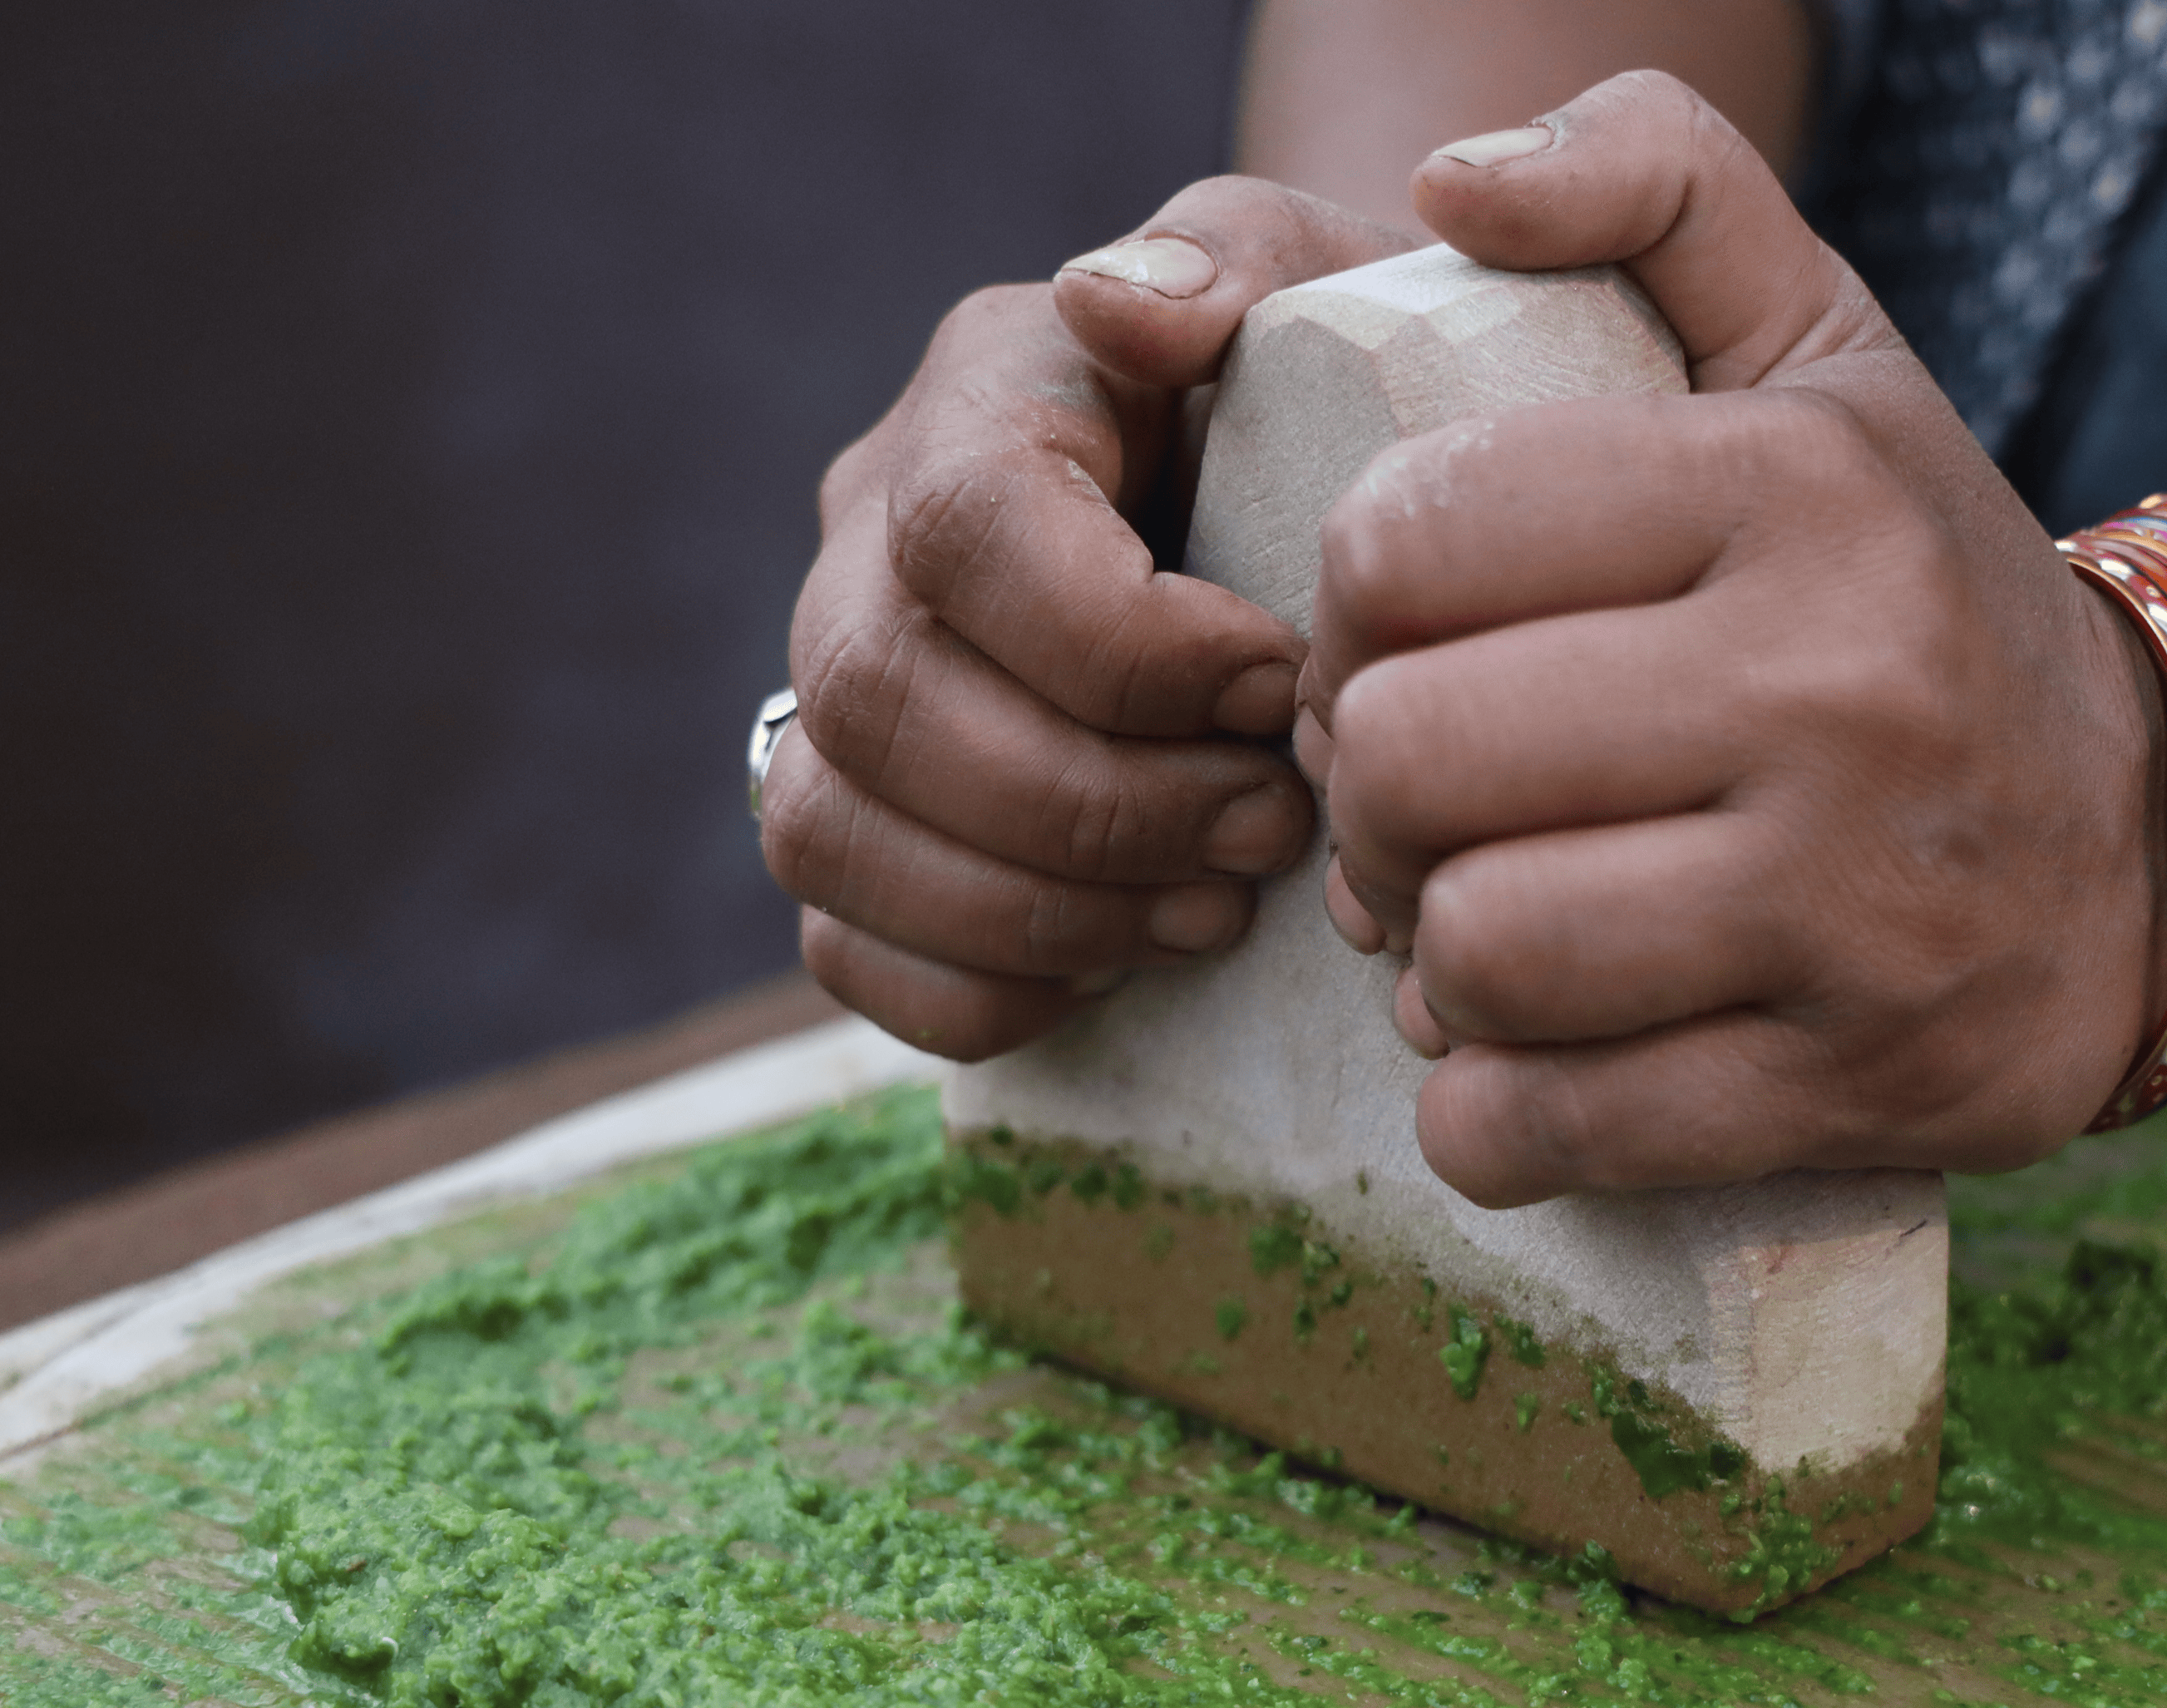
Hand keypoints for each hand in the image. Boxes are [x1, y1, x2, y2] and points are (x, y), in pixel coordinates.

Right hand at [761, 183, 1410, 1058]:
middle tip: (1271, 831)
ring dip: (1037, 910)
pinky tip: (1123, 970)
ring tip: (1215, 911)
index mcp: (984, 396)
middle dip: (1094, 805)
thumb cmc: (1336, 399)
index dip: (1121, 644)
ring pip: (830, 834)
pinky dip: (978, 991)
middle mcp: (866, 541)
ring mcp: (835, 690)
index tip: (1278, 683)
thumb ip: (1239, 256)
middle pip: (884, 702)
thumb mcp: (1329, 284)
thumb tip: (1120, 305)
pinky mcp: (849, 825)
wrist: (1310, 503)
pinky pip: (836, 947)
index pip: (966, 528)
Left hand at [1293, 71, 2166, 1204]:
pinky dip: (1486, 1114)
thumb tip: (1447, 180)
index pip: (1407, 539)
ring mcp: (1851, 907)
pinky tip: (1526, 1055)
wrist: (2157, 836)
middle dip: (1370, 797)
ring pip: (1471, 952)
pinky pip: (1540, 1128)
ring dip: (1425, 960)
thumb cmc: (1915, 585)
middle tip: (1423, 808)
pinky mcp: (1846, 1084)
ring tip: (1478, 926)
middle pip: (1412, 759)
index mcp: (1794, 486)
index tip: (1404, 649)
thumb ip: (1653, 185)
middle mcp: (1834, 688)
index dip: (1347, 611)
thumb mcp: (1825, 345)